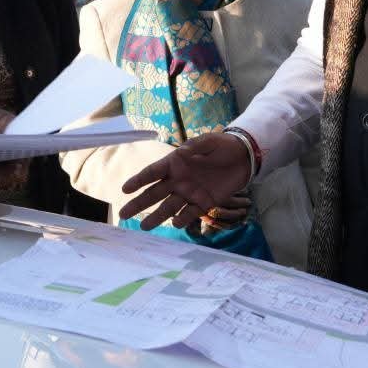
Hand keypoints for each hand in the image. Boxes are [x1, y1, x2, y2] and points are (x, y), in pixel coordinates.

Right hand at [118, 132, 252, 230]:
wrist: (244, 158)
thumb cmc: (223, 146)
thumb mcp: (209, 141)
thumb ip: (195, 146)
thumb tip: (182, 152)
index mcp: (175, 163)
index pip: (153, 172)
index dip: (139, 180)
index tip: (125, 189)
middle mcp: (178, 179)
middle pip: (154, 193)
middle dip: (139, 203)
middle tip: (123, 214)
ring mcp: (189, 192)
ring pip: (168, 206)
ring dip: (156, 216)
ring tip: (144, 226)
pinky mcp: (203, 203)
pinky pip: (189, 213)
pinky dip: (182, 219)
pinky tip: (174, 223)